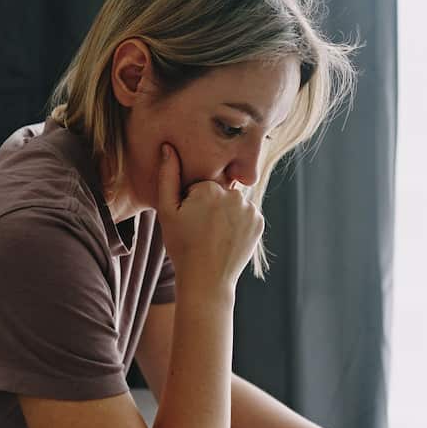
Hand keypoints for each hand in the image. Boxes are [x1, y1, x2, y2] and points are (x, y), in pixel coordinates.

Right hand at [155, 143, 263, 290]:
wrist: (206, 280)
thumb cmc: (182, 247)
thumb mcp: (167, 212)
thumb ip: (168, 177)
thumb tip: (169, 147)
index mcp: (210, 188)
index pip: (200, 185)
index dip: (191, 203)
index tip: (188, 221)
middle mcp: (233, 194)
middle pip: (219, 192)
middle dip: (210, 205)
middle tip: (201, 230)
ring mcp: (249, 209)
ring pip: (233, 203)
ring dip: (225, 213)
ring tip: (214, 235)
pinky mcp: (259, 222)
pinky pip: (246, 214)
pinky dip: (238, 223)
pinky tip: (227, 238)